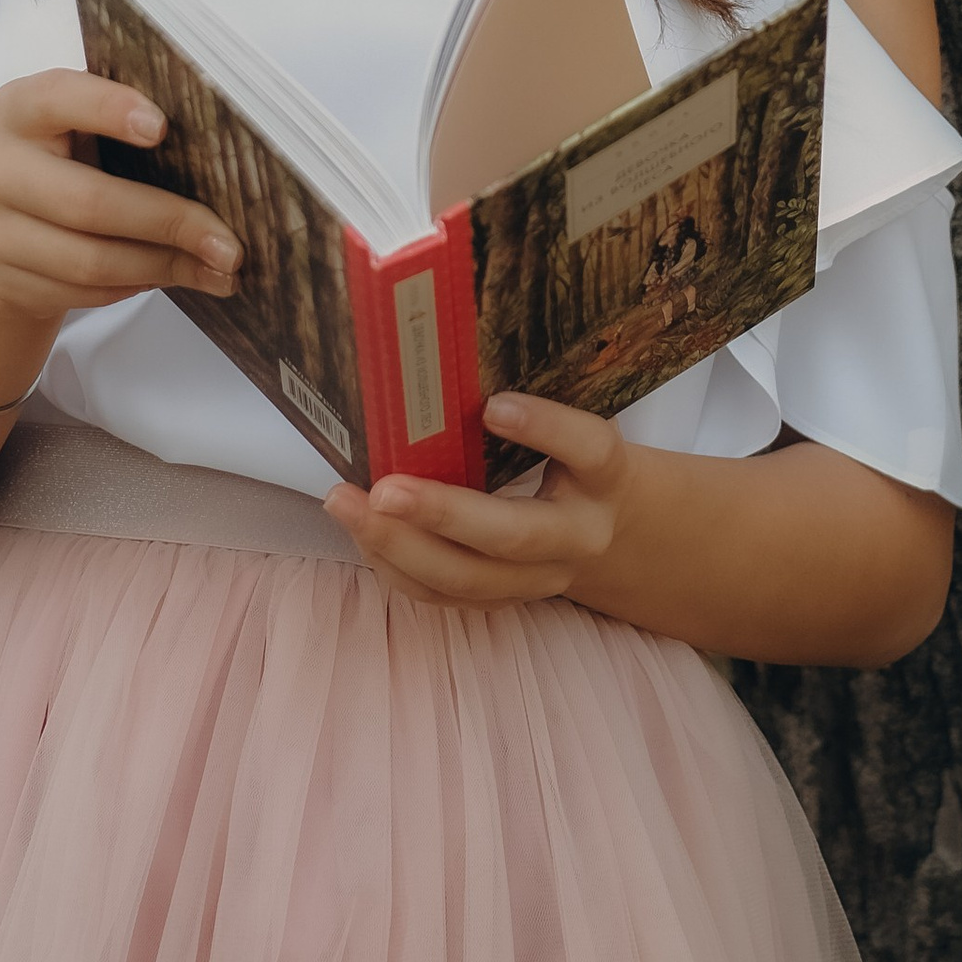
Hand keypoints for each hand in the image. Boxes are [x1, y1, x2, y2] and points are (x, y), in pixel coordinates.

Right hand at [0, 70, 238, 328]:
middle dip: (169, 222)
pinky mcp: (6, 280)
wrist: (6, 218)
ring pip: (90, 260)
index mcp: (19, 108)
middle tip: (230, 244)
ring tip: (218, 268)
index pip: (60, 98)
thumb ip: (126, 122)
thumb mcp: (82, 123)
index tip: (162, 127)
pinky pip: (84, 292)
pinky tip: (176, 275)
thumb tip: (220, 154)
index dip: (109, 108)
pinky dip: (139, 285)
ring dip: (164, 266)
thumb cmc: (67, 156)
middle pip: (88, 201)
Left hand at [324, 394, 632, 609]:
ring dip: (398, 546)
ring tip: (346, 505)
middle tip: (384, 488)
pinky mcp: (506, 601)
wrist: (615, 534)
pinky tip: (362, 530)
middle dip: (441, 513)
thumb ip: (538, 405)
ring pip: (468, 579)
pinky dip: (395, 565)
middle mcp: (579, 535)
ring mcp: (541, 579)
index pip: (588, 449)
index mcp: (605, 476)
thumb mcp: (578, 425)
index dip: (545, 428)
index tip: (493, 406)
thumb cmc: (579, 462)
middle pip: (512, 536)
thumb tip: (447, 360)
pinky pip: (443, 595)